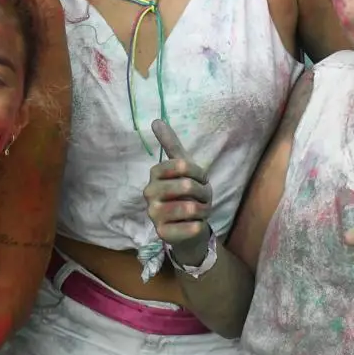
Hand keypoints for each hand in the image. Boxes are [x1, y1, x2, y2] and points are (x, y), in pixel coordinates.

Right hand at [143, 120, 212, 267]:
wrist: (192, 225)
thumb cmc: (188, 193)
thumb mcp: (184, 167)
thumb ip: (170, 143)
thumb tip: (155, 120)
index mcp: (154, 174)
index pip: (182, 165)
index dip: (199, 172)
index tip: (200, 178)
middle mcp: (149, 193)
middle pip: (186, 185)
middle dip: (203, 192)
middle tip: (202, 198)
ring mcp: (153, 214)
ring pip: (190, 207)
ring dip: (203, 209)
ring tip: (200, 211)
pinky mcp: (162, 234)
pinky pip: (188, 227)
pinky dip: (198, 225)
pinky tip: (196, 225)